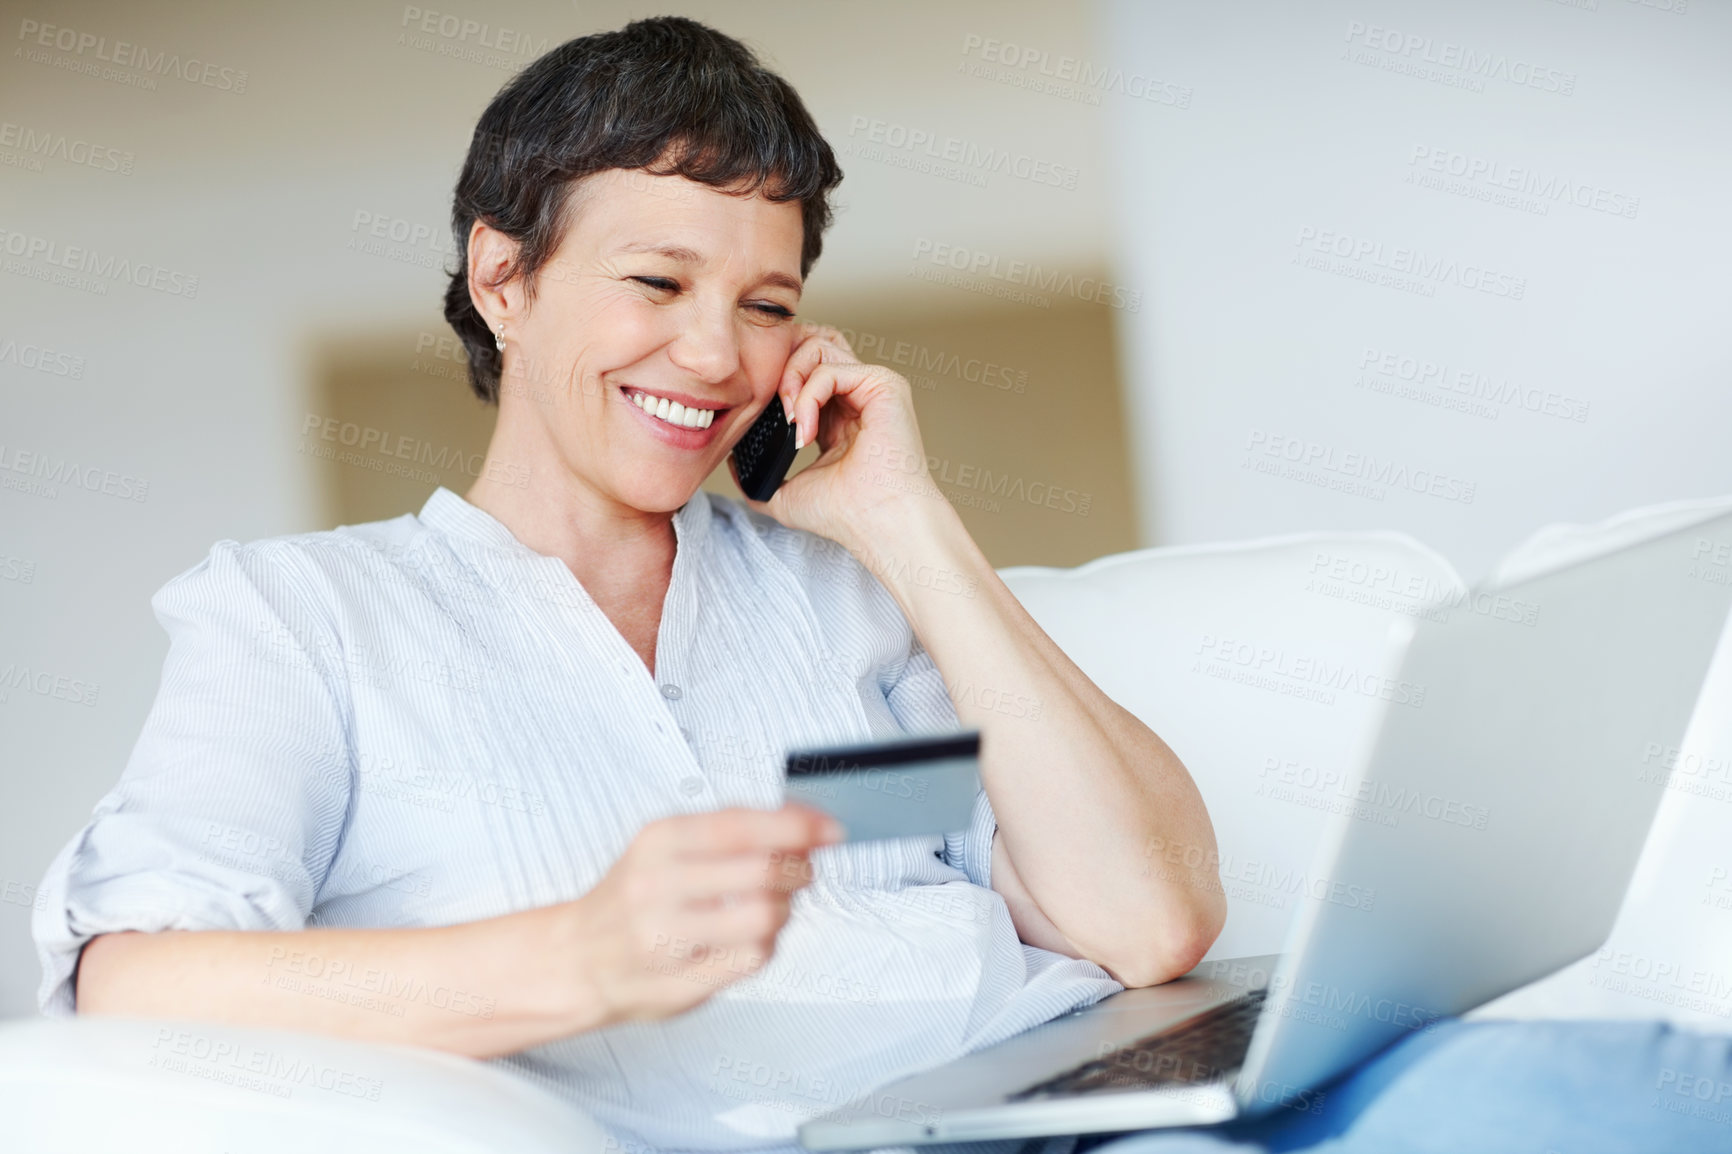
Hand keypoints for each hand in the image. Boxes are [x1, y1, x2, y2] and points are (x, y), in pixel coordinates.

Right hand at [565, 804, 841, 1025]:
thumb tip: (804, 820)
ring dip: (785, 909)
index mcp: (658, 842)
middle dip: (799, 869)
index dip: (797, 826)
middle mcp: (658, 886)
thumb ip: (729, 830)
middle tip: (803, 870)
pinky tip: (751, 937)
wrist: (577, 959)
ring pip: (766, 916)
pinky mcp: (681, 981)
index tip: (831, 830)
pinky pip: (755, 957)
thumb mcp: (665, 846)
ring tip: (774, 904)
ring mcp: (667, 938)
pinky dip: (767, 944)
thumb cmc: (632, 898)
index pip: (742, 826)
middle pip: (763, 871)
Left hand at [727, 322, 944, 549]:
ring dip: (790, 379)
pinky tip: (805, 431)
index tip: (756, 407)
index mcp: (839, 414)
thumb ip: (756, 477)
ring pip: (818, 346)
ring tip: (788, 419)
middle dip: (780, 364)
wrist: (878, 525)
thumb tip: (732, 462)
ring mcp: (872, 386)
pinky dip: (808, 395)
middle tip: (770, 404)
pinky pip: (830, 368)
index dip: (775, 375)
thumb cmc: (844, 515)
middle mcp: (858, 394)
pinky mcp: (883, 384)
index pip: (804, 368)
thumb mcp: (785, 493)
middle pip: (810, 343)